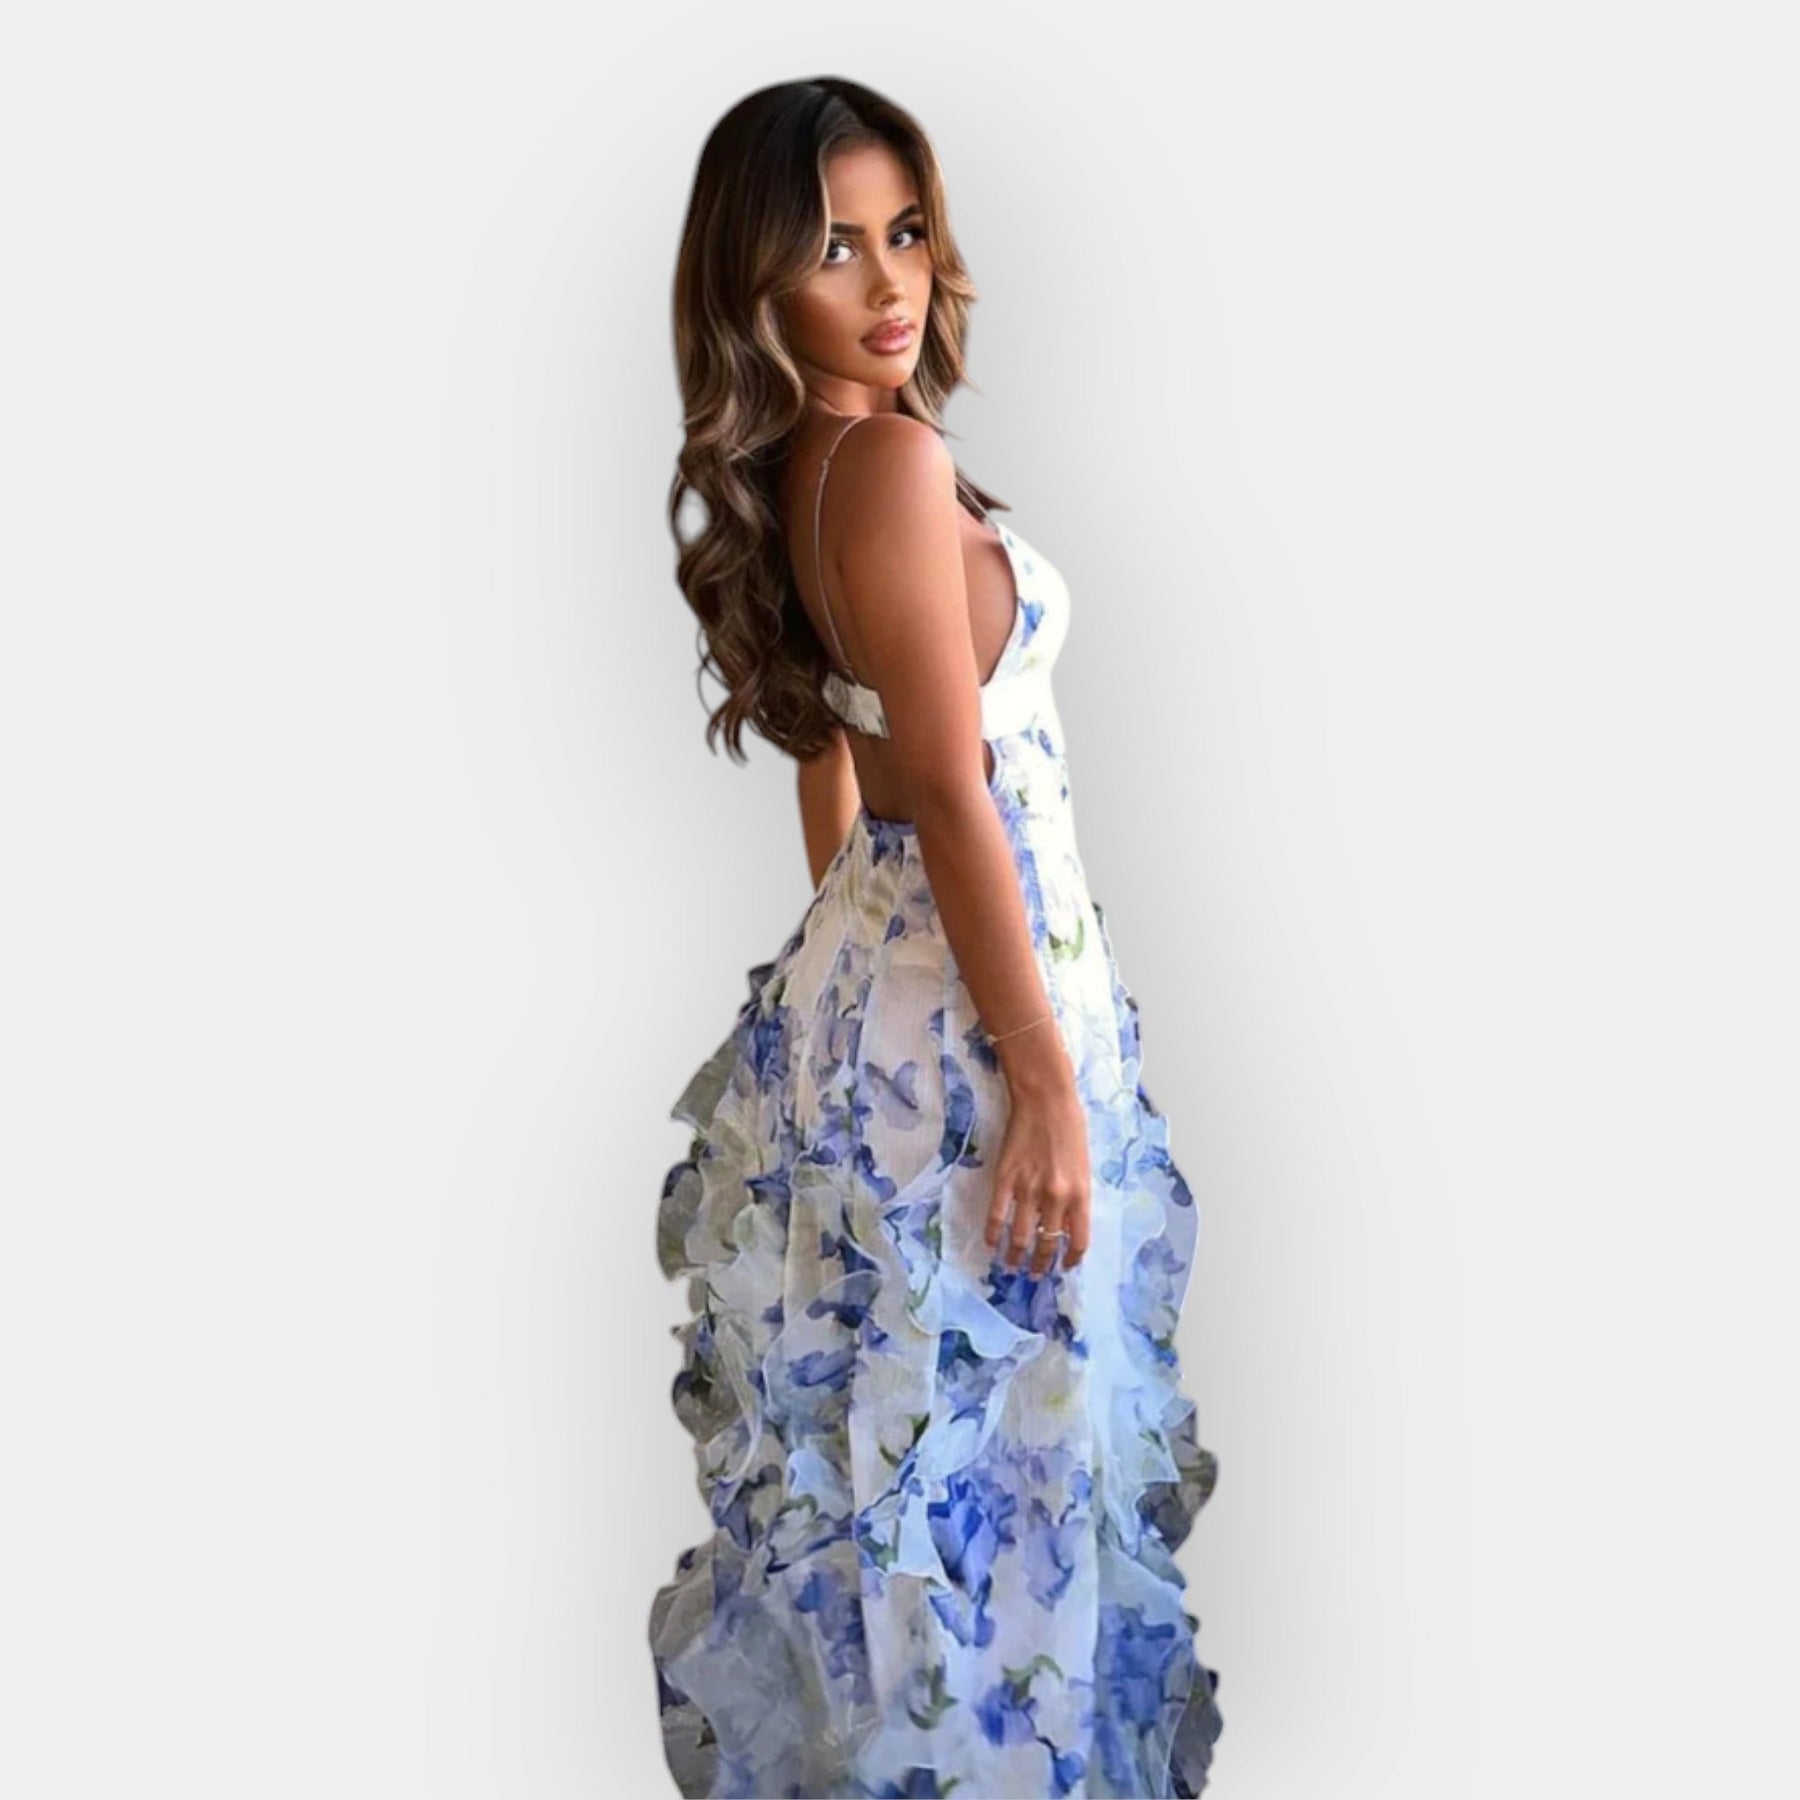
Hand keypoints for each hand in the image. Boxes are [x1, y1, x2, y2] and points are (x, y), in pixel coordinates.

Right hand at [985, 1073, 1090, 1275]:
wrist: (1046, 1099)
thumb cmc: (1070, 1127)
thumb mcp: (1083, 1167)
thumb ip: (1076, 1198)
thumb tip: (1064, 1227)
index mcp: (1081, 1194)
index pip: (1078, 1241)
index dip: (1070, 1260)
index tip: (1064, 1267)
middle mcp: (1056, 1197)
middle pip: (1048, 1244)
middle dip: (1041, 1265)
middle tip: (1035, 1274)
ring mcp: (1029, 1189)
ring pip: (1021, 1237)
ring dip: (1016, 1257)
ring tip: (1012, 1266)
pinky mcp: (1005, 1179)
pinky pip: (997, 1216)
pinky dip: (993, 1234)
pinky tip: (991, 1244)